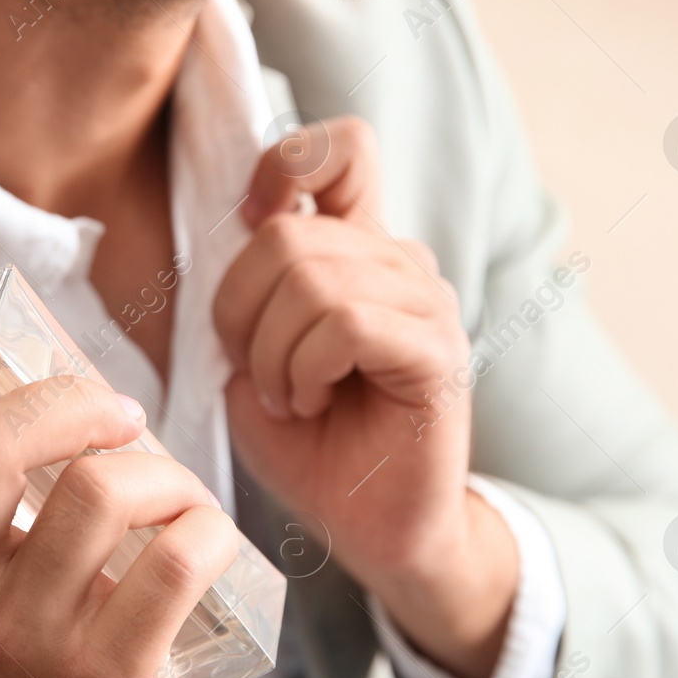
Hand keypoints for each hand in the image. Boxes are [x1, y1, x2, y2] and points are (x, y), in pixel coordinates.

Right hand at [0, 242, 238, 677]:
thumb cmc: (29, 664)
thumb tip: (22, 387)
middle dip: (64, 403)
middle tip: (112, 414)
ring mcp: (28, 641)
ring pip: (101, 493)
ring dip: (157, 470)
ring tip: (169, 488)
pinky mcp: (109, 677)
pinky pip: (176, 559)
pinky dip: (206, 528)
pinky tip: (203, 540)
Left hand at [212, 118, 517, 677]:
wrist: (369, 528)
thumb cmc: (310, 445)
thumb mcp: (253, 355)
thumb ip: (248, 290)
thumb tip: (243, 231)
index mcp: (355, 250)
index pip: (342, 149)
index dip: (286, 163)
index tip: (247, 217)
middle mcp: (397, 261)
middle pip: (287, 233)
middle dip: (240, 311)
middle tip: (256, 371)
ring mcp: (424, 301)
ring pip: (311, 279)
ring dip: (272, 353)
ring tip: (290, 398)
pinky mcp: (437, 349)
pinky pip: (345, 323)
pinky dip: (305, 370)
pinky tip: (312, 405)